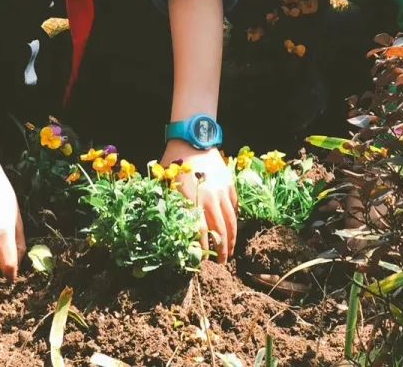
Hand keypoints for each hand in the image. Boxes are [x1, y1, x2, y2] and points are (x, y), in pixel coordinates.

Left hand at [162, 141, 237, 263]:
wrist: (193, 139)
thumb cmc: (174, 161)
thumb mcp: (167, 183)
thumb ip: (171, 204)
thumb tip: (170, 227)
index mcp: (193, 198)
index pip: (201, 230)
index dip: (204, 247)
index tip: (205, 260)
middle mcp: (210, 197)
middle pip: (219, 229)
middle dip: (221, 249)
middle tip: (221, 264)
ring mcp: (222, 191)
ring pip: (231, 220)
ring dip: (231, 238)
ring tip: (230, 252)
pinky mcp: (229, 184)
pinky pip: (234, 205)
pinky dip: (234, 218)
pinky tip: (233, 229)